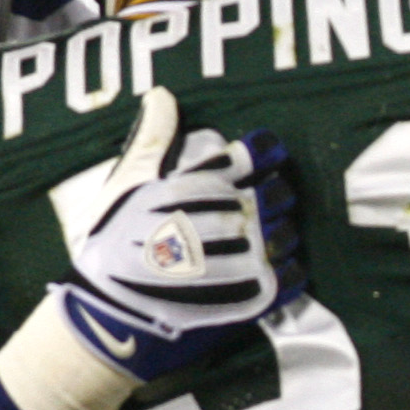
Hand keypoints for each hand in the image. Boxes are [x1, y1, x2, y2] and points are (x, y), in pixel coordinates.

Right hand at [53, 87, 300, 383]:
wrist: (112, 315)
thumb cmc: (115, 244)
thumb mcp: (126, 185)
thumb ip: (152, 139)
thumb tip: (162, 94)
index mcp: (194, 187)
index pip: (253, 155)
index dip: (266, 152)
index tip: (267, 157)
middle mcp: (223, 219)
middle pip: (277, 193)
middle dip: (275, 195)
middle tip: (258, 206)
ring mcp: (243, 259)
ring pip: (289, 233)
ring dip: (282, 233)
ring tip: (259, 240)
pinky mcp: (256, 297)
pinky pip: (297, 274)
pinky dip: (291, 270)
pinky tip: (270, 269)